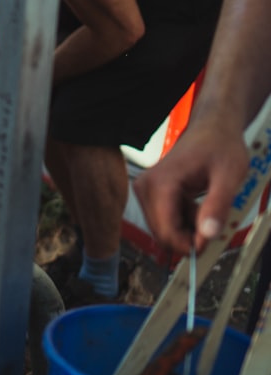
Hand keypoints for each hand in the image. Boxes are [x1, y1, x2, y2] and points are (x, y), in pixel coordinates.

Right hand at [133, 121, 249, 254]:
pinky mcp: (150, 193)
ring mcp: (145, 190)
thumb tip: (208, 234)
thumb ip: (218, 206)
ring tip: (206, 212)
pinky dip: (182, 221)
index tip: (208, 245)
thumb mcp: (229, 176)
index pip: (166, 229)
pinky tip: (197, 208)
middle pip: (161, 233)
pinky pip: (162, 220)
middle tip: (212, 229)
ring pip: (162, 229)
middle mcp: (146, 187)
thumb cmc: (219, 146)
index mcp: (161, 183)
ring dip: (186, 230)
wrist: (212, 129)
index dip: (188, 244)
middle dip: (187, 238)